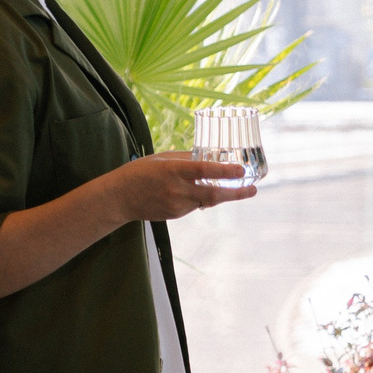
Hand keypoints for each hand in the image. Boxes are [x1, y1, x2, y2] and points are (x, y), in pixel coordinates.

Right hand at [112, 151, 254, 221]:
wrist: (118, 198)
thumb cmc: (140, 172)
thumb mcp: (162, 158)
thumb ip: (187, 159)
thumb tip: (212, 157)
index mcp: (172, 170)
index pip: (203, 170)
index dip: (224, 171)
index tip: (241, 170)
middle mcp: (176, 190)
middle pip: (213, 194)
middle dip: (236, 193)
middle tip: (254, 189)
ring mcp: (176, 205)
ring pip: (206, 200)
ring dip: (219, 193)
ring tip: (232, 185)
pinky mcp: (175, 215)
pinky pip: (195, 205)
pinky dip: (201, 198)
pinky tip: (196, 191)